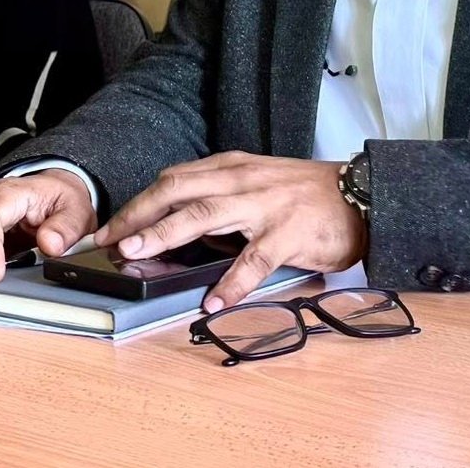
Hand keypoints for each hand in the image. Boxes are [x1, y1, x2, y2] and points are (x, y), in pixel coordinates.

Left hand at [93, 151, 366, 312]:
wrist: (361, 195)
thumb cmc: (305, 195)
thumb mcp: (256, 184)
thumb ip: (220, 199)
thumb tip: (174, 229)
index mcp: (231, 168)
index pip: (173, 180)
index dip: (138, 203)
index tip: (109, 227)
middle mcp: (241, 181)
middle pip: (177, 190)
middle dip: (137, 214)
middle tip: (107, 239)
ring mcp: (264, 206)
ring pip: (204, 214)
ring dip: (164, 234)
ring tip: (135, 253)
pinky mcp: (289, 233)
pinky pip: (254, 260)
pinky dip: (231, 282)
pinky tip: (212, 300)